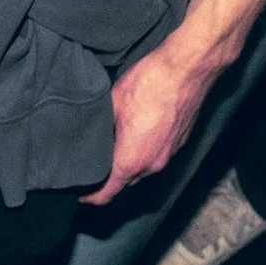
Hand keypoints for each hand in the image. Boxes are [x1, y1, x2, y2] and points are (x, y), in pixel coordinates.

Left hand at [83, 49, 220, 206]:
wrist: (186, 68)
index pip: (106, 194)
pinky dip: (144, 153)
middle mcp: (152, 164)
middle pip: (124, 183)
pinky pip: (156, 157)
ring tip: (113, 146)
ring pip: (142, 170)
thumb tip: (90, 137)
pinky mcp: (179, 143)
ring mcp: (169, 155)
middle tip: (92, 164)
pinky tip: (137, 133)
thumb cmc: (150, 82)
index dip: (89, 196)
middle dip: (108, 178)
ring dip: (128, 164)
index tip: (79, 192)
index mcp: (131, 160)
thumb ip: (101, 129)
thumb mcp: (111, 104)